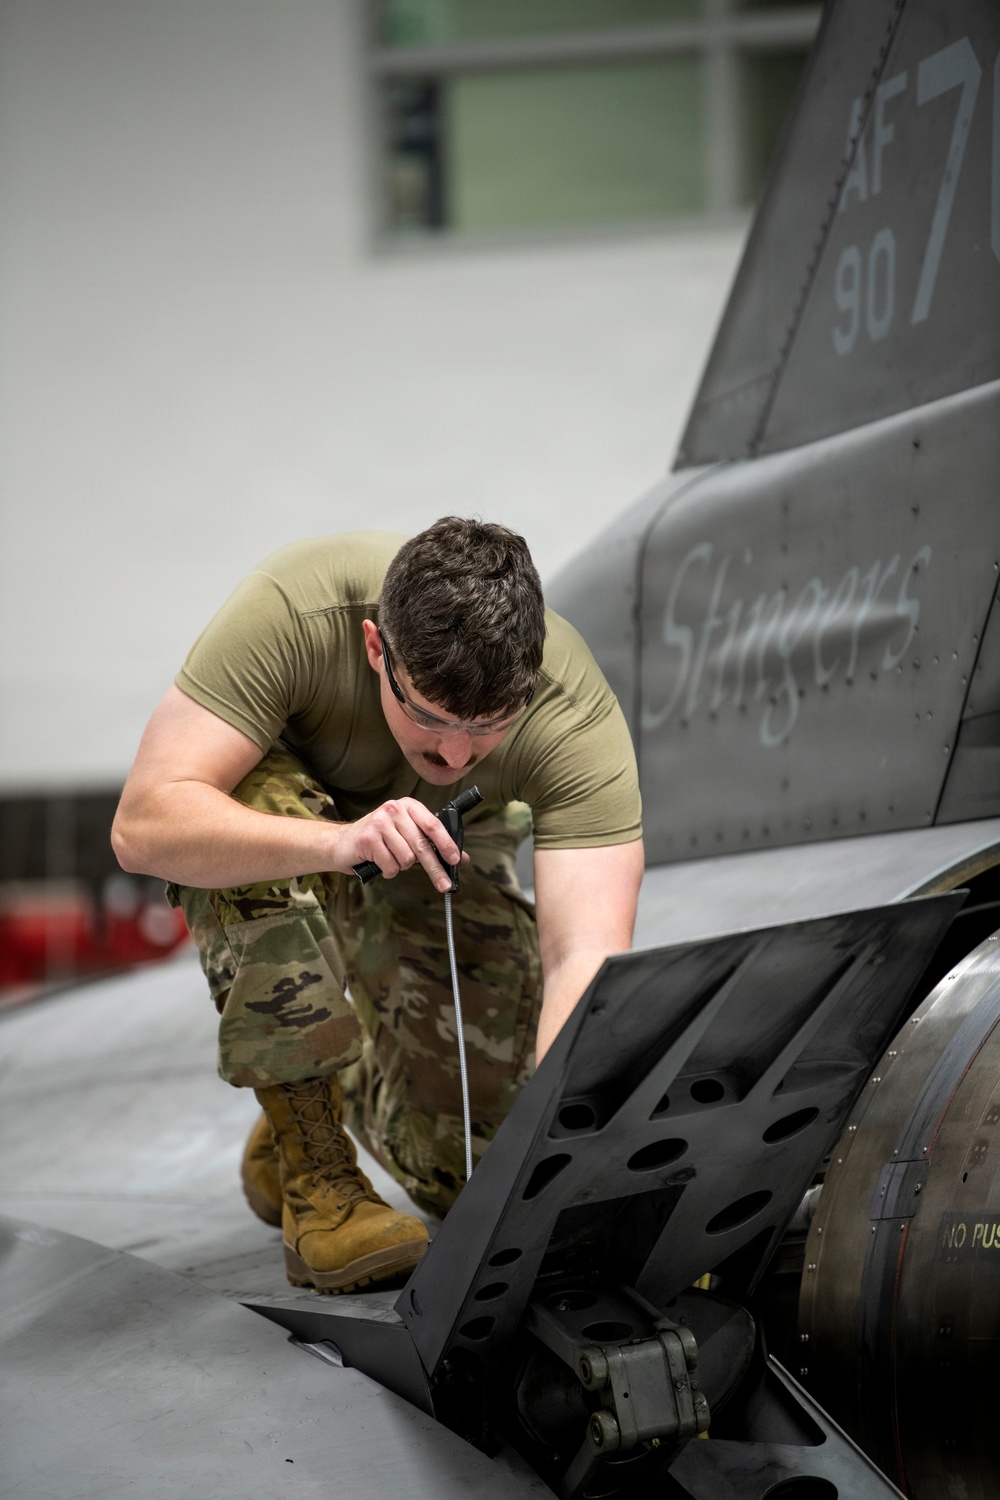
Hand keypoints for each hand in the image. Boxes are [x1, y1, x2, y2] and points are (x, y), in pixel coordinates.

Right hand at [336, 797, 468, 892]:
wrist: (341, 843)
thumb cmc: (379, 840)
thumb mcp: (407, 836)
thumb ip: (433, 844)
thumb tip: (461, 859)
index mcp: (409, 806)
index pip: (433, 825)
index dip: (447, 844)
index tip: (456, 860)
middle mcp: (394, 809)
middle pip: (422, 845)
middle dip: (435, 868)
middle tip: (444, 885)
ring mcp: (380, 822)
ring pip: (406, 858)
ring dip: (401, 866)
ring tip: (391, 859)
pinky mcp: (368, 838)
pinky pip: (390, 865)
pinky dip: (388, 870)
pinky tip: (379, 862)